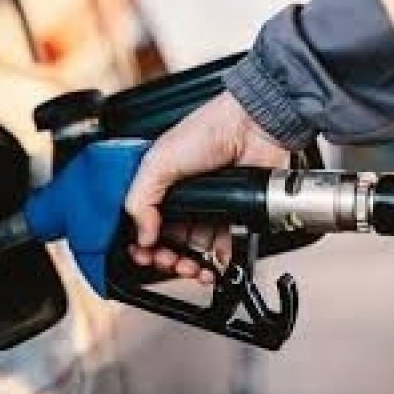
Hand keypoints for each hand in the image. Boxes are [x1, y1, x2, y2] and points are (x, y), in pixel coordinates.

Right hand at [124, 91, 288, 283]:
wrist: (252, 128)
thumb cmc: (207, 130)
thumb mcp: (158, 162)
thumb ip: (140, 199)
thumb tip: (141, 236)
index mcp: (159, 188)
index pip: (142, 225)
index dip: (141, 244)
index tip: (144, 255)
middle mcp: (182, 201)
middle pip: (167, 243)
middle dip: (165, 259)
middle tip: (169, 261)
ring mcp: (208, 210)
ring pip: (194, 250)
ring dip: (191, 264)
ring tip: (192, 265)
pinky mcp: (234, 217)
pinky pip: (224, 247)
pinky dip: (219, 259)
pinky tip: (214, 262)